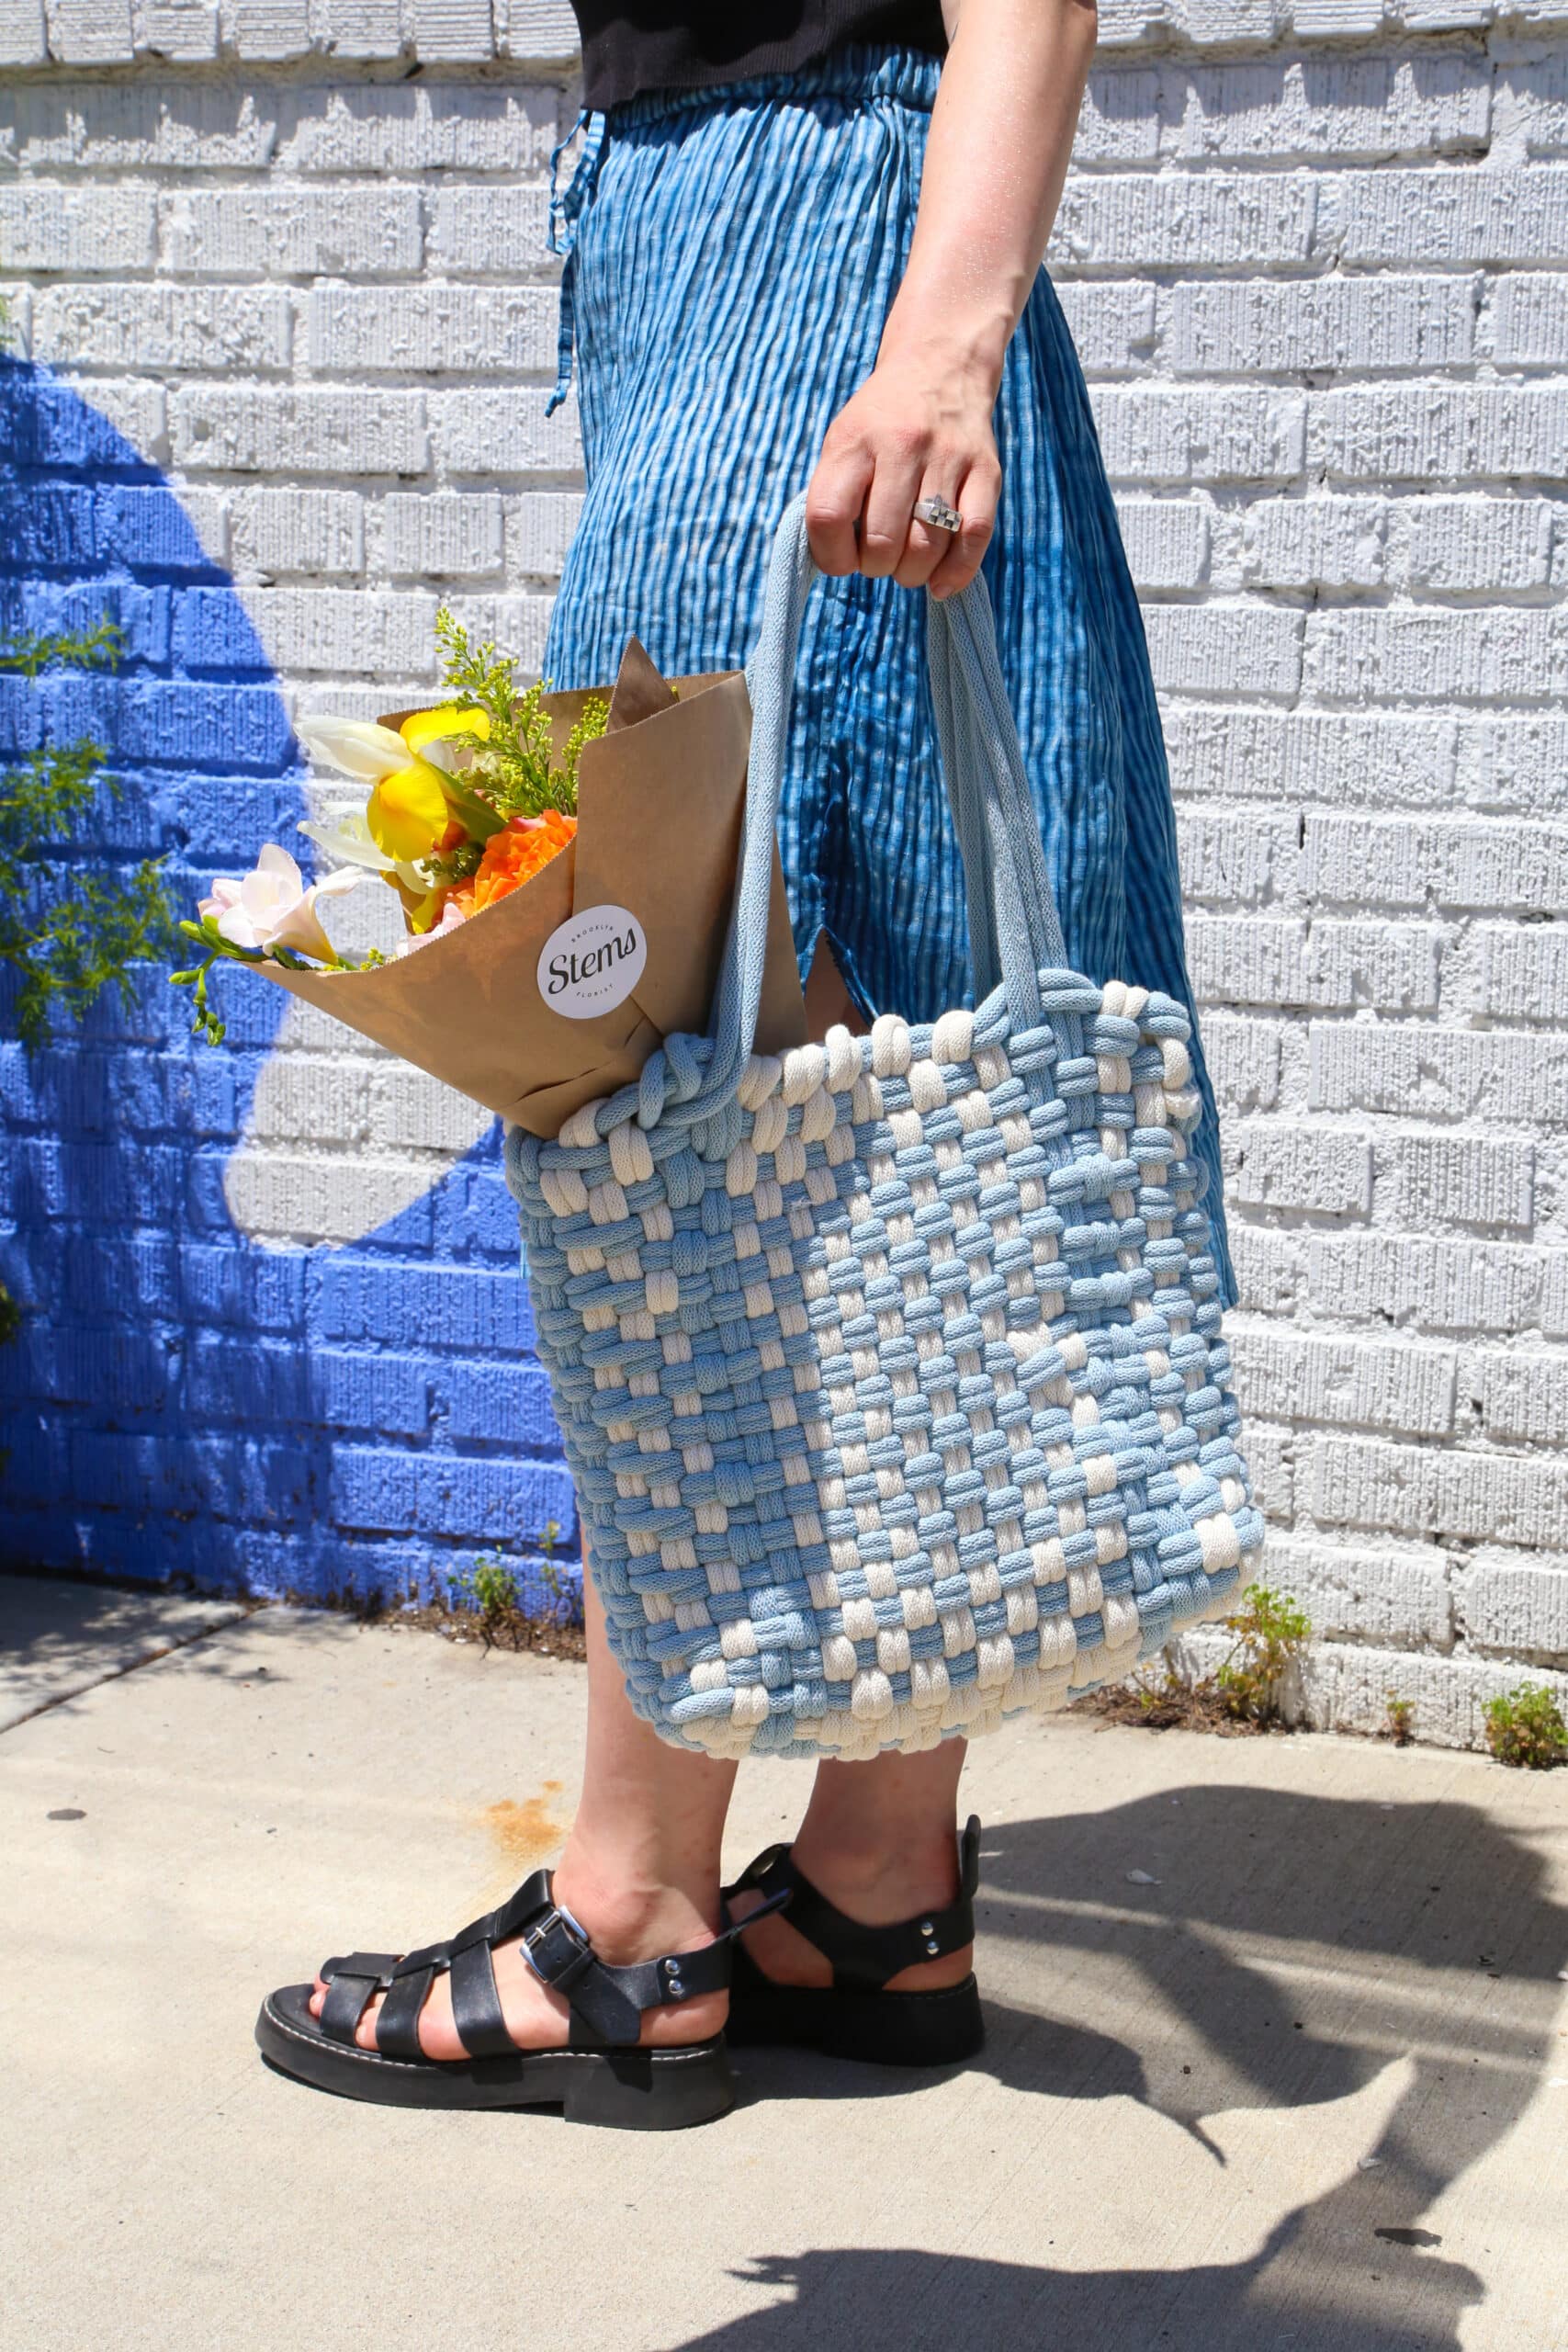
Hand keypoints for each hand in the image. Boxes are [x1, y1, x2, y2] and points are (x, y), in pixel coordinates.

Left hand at [804, 340, 1000, 599]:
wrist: (941, 364)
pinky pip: (974, 536)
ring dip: (911, 574)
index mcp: (854, 440)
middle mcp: (901, 445)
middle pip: (882, 542)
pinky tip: (941, 582)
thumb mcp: (843, 441)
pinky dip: (956, 572)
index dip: (831, 556)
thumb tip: (837, 562)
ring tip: (907, 566)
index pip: (829, 517)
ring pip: (927, 547)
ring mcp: (948, 457)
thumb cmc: (881, 421)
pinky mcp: (986, 470)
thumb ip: (834, 495)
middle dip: (875, 568)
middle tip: (878, 559)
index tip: (840, 559)